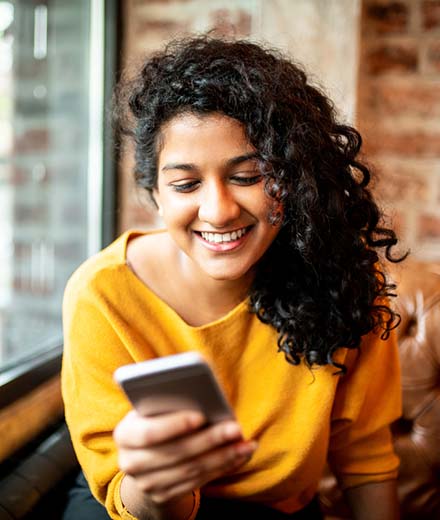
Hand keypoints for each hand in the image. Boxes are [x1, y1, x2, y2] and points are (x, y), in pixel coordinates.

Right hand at [113, 409, 256, 504]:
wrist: (145, 453)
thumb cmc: (156, 417)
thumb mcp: (154, 406)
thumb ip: (168, 400)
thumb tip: (202, 391)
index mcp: (124, 433)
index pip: (149, 433)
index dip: (174, 425)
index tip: (201, 415)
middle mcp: (131, 462)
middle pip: (175, 453)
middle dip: (209, 440)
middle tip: (235, 428)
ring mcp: (147, 483)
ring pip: (191, 470)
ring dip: (223, 456)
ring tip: (245, 443)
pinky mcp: (164, 495)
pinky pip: (198, 482)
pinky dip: (222, 467)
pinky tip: (240, 455)